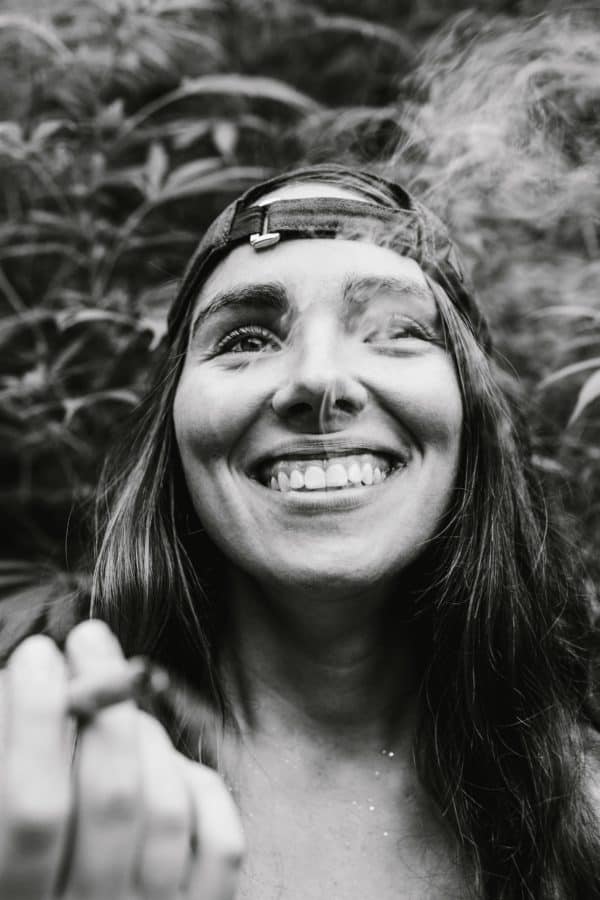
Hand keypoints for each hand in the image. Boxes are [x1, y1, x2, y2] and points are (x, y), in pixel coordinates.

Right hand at [0, 620, 243, 898]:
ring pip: (167, 807)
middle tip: (89, 636)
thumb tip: (27, 677)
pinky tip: (170, 770)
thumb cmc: (30, 850)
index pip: (33, 806)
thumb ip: (14, 754)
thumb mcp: (5, 809)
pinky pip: (219, 840)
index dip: (36, 720)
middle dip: (105, 703)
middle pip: (112, 797)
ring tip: (122, 716)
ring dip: (146, 738)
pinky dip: (199, 789)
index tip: (37, 652)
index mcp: (16, 897)